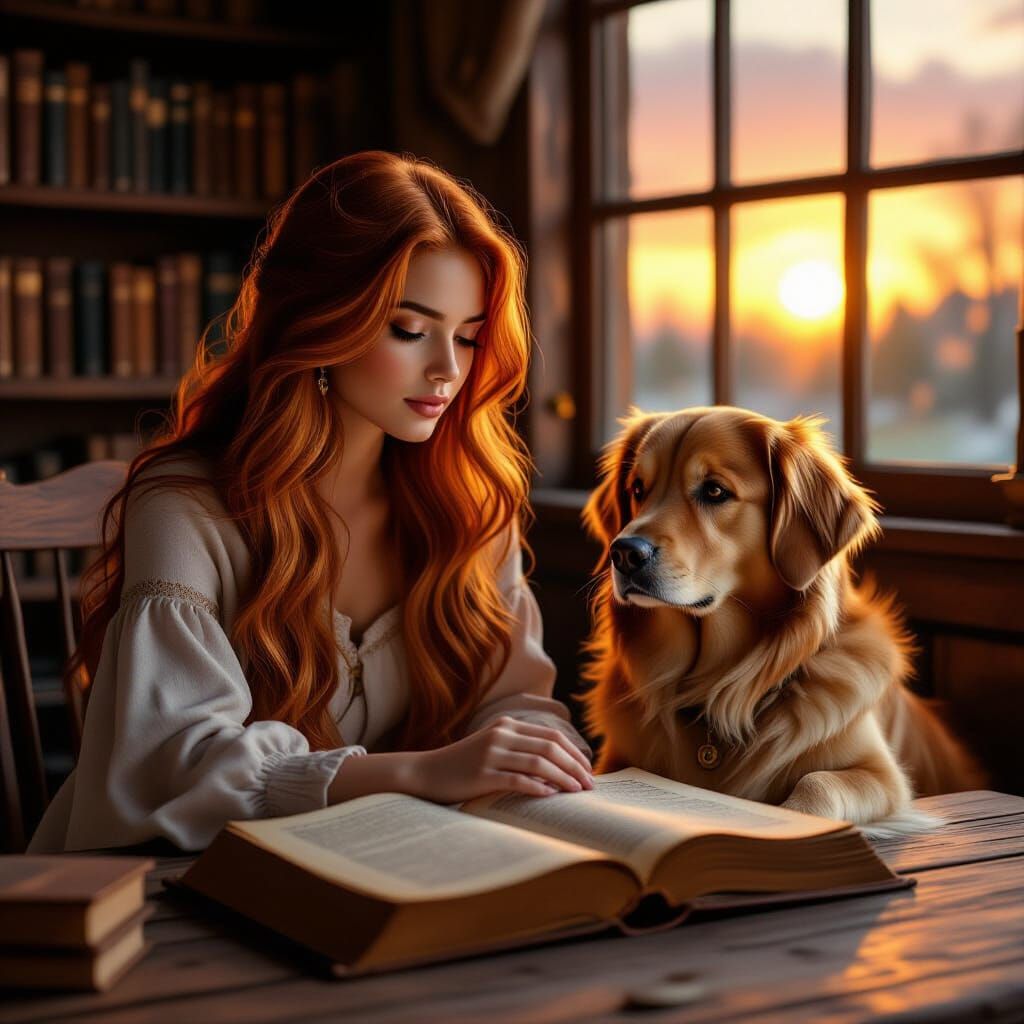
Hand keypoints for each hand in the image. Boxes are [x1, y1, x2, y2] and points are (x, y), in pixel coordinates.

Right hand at [411, 715, 593, 803]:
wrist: (426, 773)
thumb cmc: (464, 765)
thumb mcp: (493, 747)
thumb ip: (520, 749)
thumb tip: (559, 765)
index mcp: (508, 725)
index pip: (552, 736)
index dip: (575, 753)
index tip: (589, 770)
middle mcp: (502, 735)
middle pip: (551, 748)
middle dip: (575, 766)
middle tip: (590, 785)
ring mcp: (492, 754)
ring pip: (539, 763)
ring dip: (563, 778)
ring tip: (577, 792)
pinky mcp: (482, 774)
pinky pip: (517, 780)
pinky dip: (537, 788)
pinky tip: (550, 797)